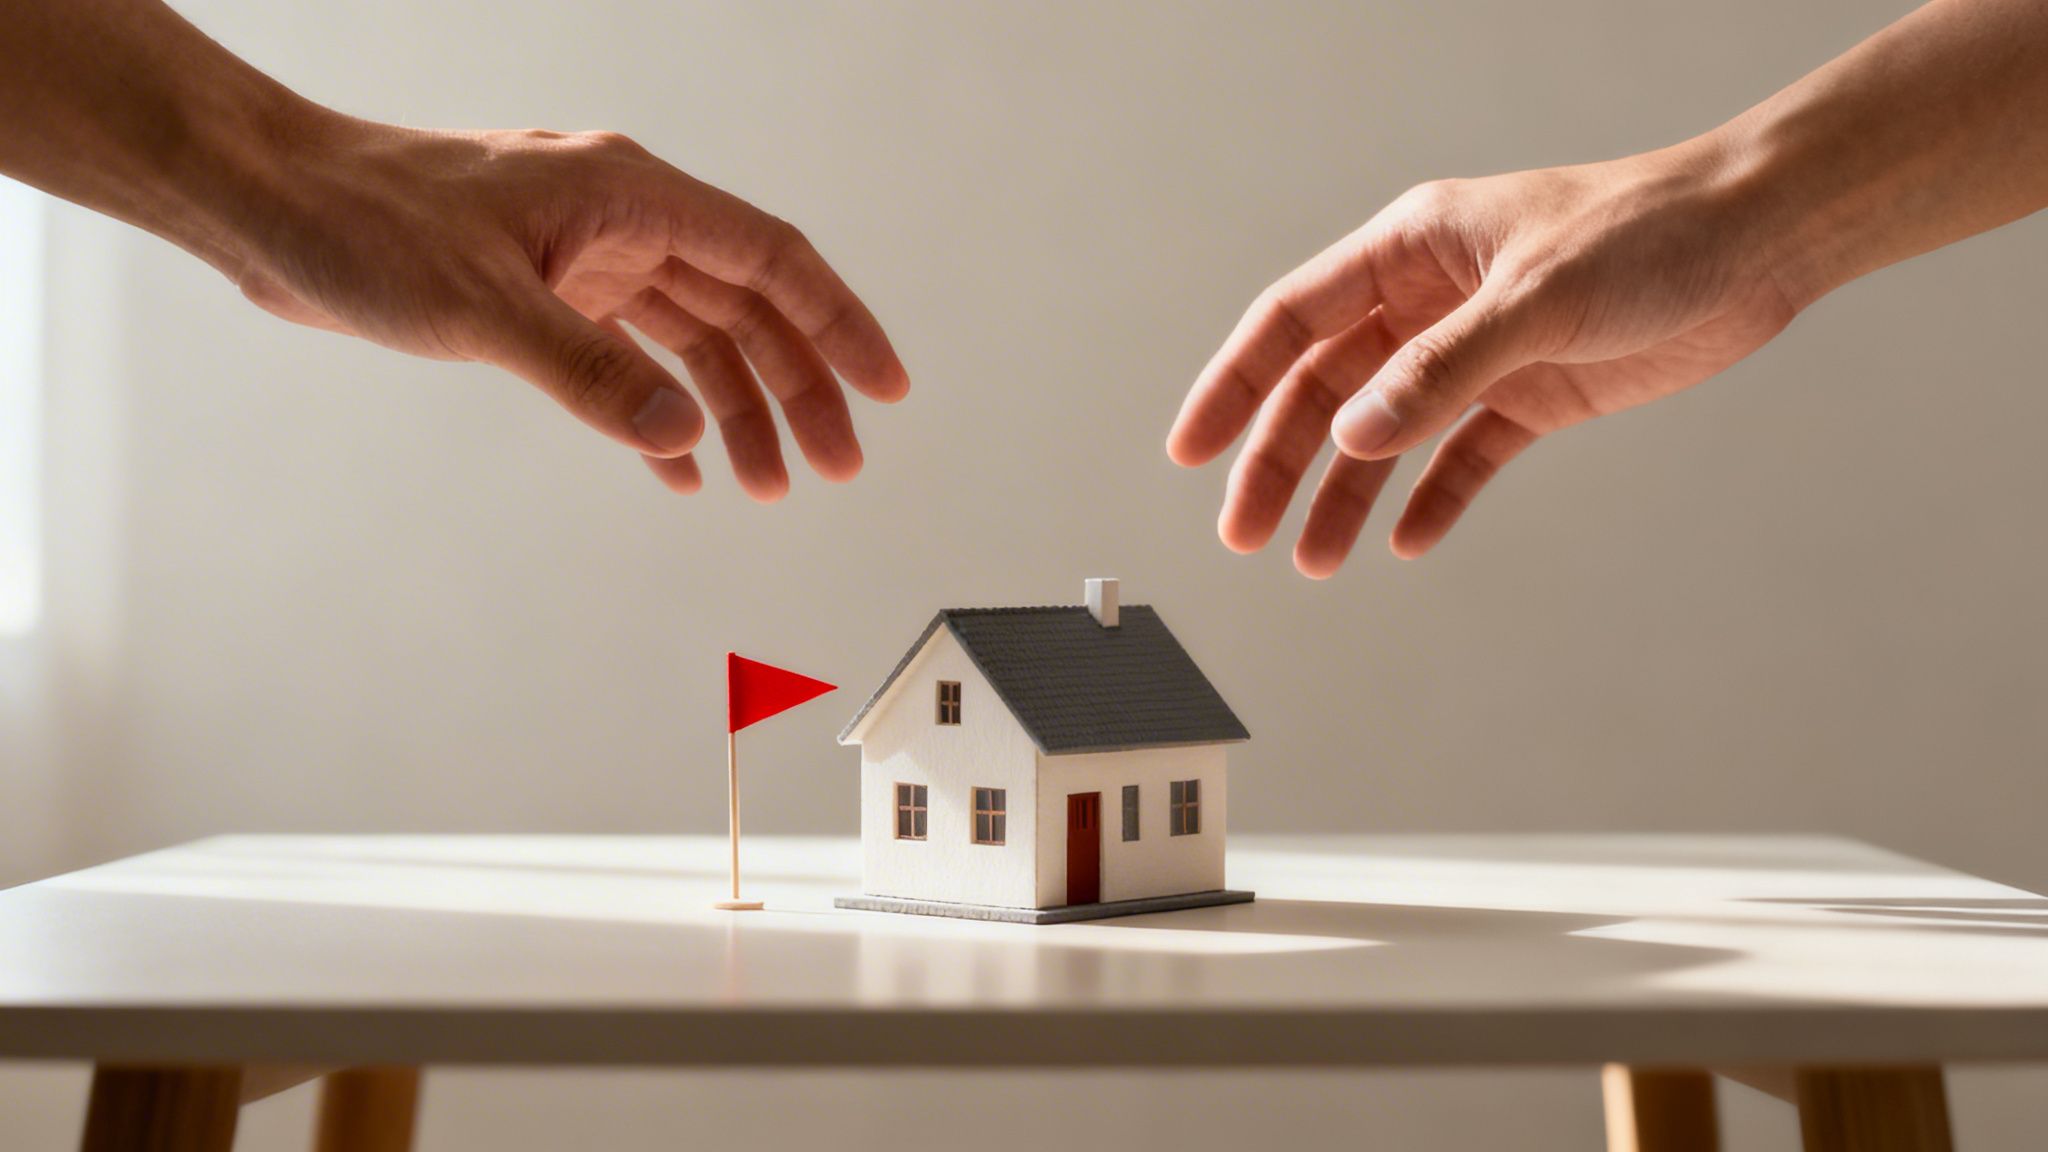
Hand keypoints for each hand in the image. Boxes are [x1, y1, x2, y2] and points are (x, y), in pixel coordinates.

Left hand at [232, 117, 907, 498]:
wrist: (272, 205)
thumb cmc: (363, 223)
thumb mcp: (481, 305)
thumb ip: (589, 373)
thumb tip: (685, 438)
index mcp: (628, 194)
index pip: (770, 259)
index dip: (839, 323)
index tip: (885, 387)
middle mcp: (621, 219)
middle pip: (748, 305)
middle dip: (799, 386)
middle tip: (836, 463)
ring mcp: (587, 255)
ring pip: (697, 335)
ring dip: (737, 408)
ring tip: (769, 483)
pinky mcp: (548, 290)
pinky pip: (635, 353)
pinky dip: (663, 410)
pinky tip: (681, 466)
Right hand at [1167, 142, 1803, 575]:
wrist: (1759, 240)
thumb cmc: (1649, 232)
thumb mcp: (1536, 297)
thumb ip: (1441, 370)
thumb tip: (1353, 437)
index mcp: (1411, 248)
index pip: (1293, 320)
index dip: (1233, 384)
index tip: (1191, 449)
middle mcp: (1431, 301)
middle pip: (1326, 390)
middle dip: (1279, 462)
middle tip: (1244, 533)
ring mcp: (1479, 352)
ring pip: (1385, 434)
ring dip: (1346, 495)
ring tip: (1314, 561)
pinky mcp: (1532, 396)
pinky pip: (1462, 458)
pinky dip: (1432, 500)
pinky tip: (1408, 542)